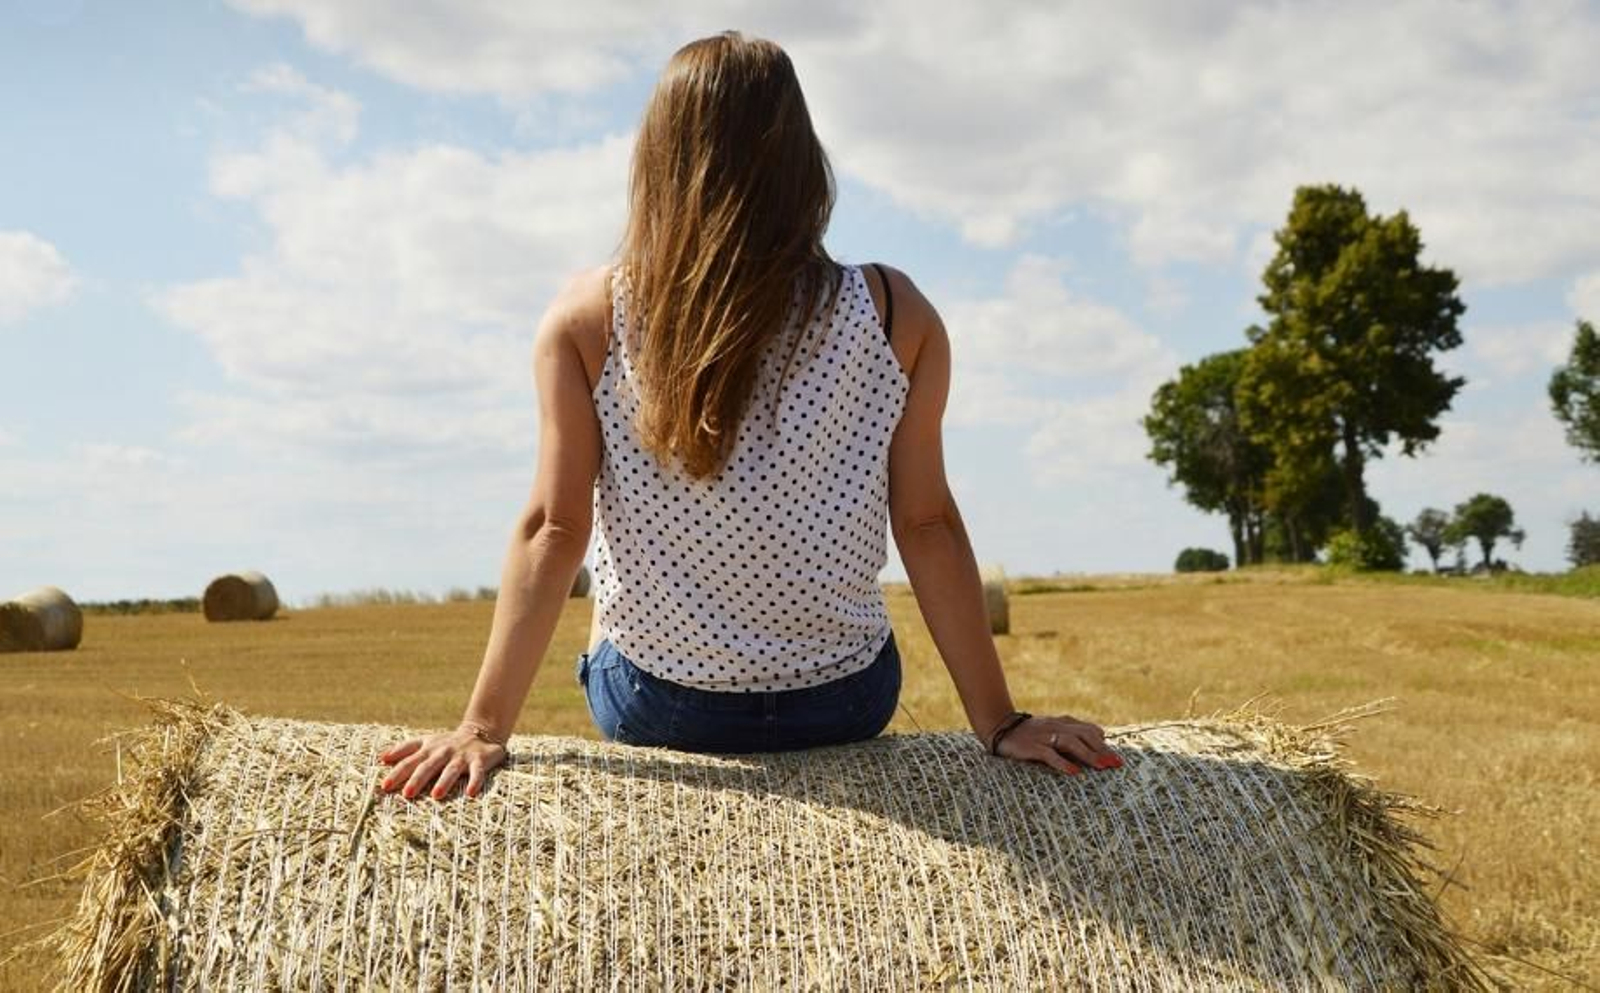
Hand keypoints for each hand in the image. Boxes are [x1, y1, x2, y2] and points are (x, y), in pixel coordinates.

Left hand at [377, 726, 506, 799]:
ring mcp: (461, 756)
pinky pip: (478, 772)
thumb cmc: (446, 743)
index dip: (397, 772)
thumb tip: (382, 758)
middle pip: (428, 766)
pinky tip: (471, 793)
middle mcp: (443, 752)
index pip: (410, 761)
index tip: (385, 786)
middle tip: (407, 794)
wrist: (480, 731)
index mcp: (429, 748)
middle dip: (417, 779)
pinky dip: (475, 781)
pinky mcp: (480, 760)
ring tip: (436, 795)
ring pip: (451, 770)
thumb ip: (404, 749)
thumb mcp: (425, 742)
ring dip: (444, 781)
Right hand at [994, 715, 1122, 775]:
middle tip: (1117, 764)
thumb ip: (1071, 734)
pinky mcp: (1031, 746)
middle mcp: (1056, 727)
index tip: (1117, 757)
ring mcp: (1044, 736)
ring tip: (1102, 767)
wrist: (1000, 727)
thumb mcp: (1052, 731)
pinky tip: (1074, 772)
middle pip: (1085, 735)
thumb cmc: (1029, 733)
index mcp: (1063, 723)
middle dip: (1102, 750)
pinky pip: (1049, 754)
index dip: (1104, 744)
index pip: (1089, 730)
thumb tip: (1097, 739)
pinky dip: (1063, 763)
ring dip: (1088, 755)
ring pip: (1071, 743)